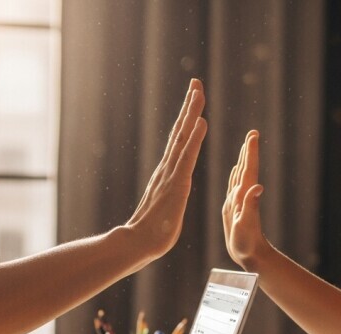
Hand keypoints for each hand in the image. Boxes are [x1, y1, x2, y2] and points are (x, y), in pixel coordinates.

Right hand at [126, 79, 207, 258]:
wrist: (138, 244)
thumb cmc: (152, 231)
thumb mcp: (166, 207)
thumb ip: (168, 196)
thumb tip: (168, 193)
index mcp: (168, 172)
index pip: (180, 140)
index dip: (187, 118)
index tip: (193, 98)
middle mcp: (167, 167)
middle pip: (180, 130)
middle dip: (189, 105)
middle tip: (196, 82)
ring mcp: (171, 174)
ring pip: (183, 138)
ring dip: (192, 113)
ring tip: (199, 92)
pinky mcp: (177, 185)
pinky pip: (187, 157)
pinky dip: (195, 138)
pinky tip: (202, 122)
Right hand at [222, 130, 271, 270]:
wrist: (249, 256)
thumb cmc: (247, 244)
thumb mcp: (246, 225)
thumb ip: (251, 205)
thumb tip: (258, 187)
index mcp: (245, 196)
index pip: (248, 169)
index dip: (251, 152)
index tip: (253, 135)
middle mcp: (243, 195)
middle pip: (246, 168)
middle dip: (249, 150)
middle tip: (253, 133)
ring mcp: (239, 201)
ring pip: (241, 175)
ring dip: (243, 160)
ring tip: (246, 146)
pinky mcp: (235, 208)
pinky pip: (234, 186)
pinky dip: (235, 175)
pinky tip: (235, 171)